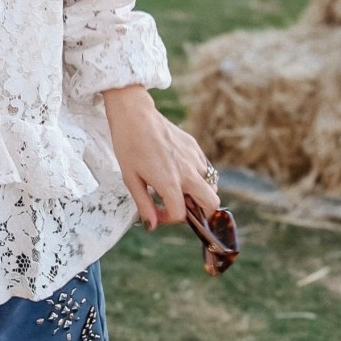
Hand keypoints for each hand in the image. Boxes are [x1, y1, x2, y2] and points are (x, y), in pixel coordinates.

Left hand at [103, 85, 220, 231]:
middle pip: (212, 204)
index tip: (157, 212)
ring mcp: (194, 158)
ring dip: (198, 193)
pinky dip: (198, 177)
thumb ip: (144, 204)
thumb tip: (152, 225)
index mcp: (169, 182)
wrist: (135, 115)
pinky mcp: (195, 147)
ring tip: (178, 189)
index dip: (168, 219)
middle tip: (182, 208)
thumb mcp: (131, 179)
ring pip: (210, 185)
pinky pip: (205, 169)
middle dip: (201, 213)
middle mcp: (187, 172)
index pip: (181, 214)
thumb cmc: (129, 145)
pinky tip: (179, 171)